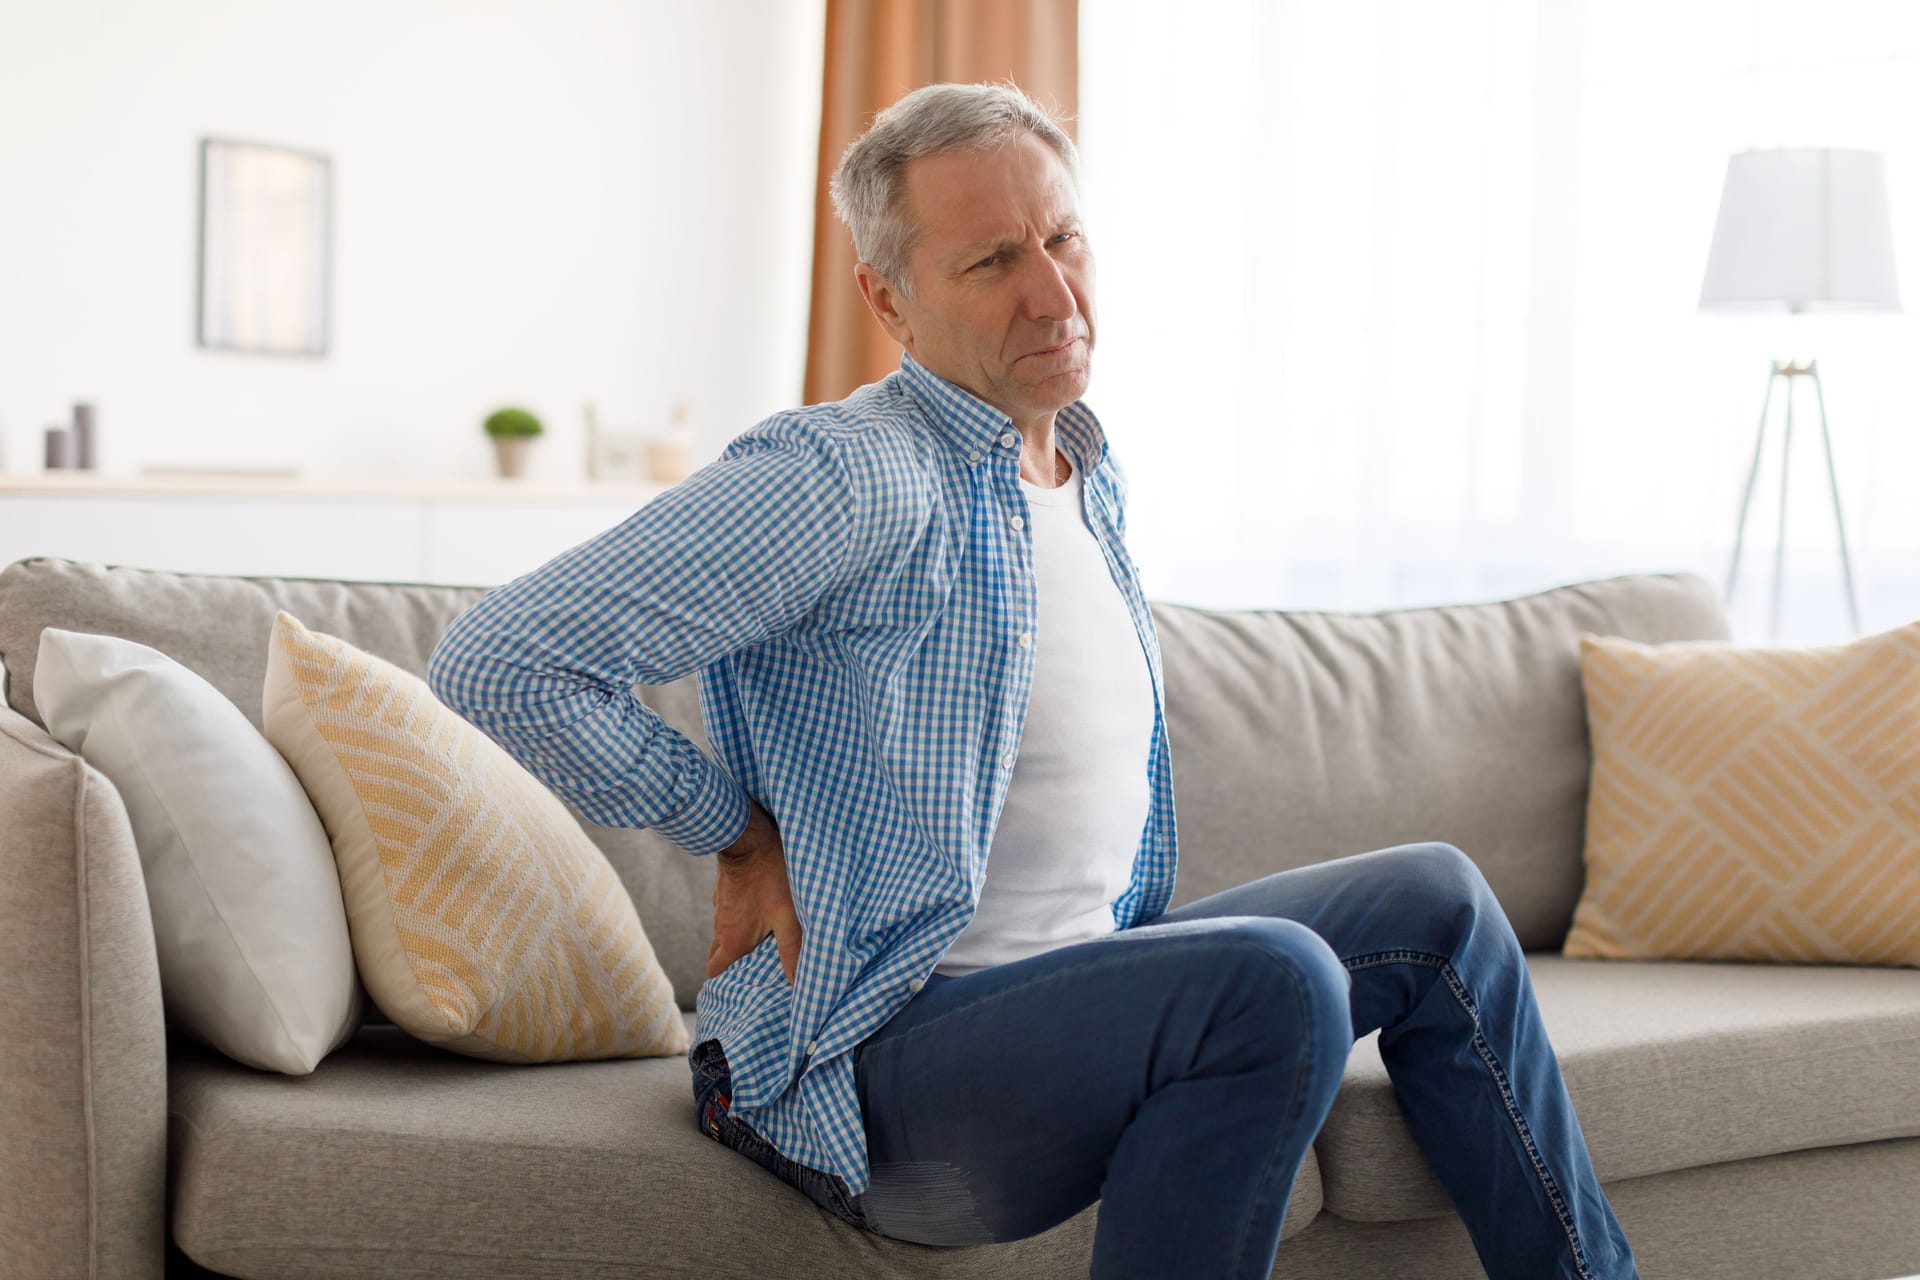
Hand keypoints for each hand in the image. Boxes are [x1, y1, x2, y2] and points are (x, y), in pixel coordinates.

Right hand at [707, 795, 802, 984]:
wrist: (747, 835)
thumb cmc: (770, 875)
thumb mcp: (789, 915)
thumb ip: (794, 950)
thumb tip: (798, 984)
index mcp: (733, 940)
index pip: (716, 974)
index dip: (723, 986)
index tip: (735, 993)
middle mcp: (721, 927)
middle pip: (717, 957)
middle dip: (728, 969)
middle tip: (748, 974)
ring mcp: (721, 908)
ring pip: (722, 935)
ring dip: (734, 944)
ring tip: (756, 949)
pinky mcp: (725, 891)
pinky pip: (727, 914)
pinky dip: (737, 922)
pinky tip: (754, 917)